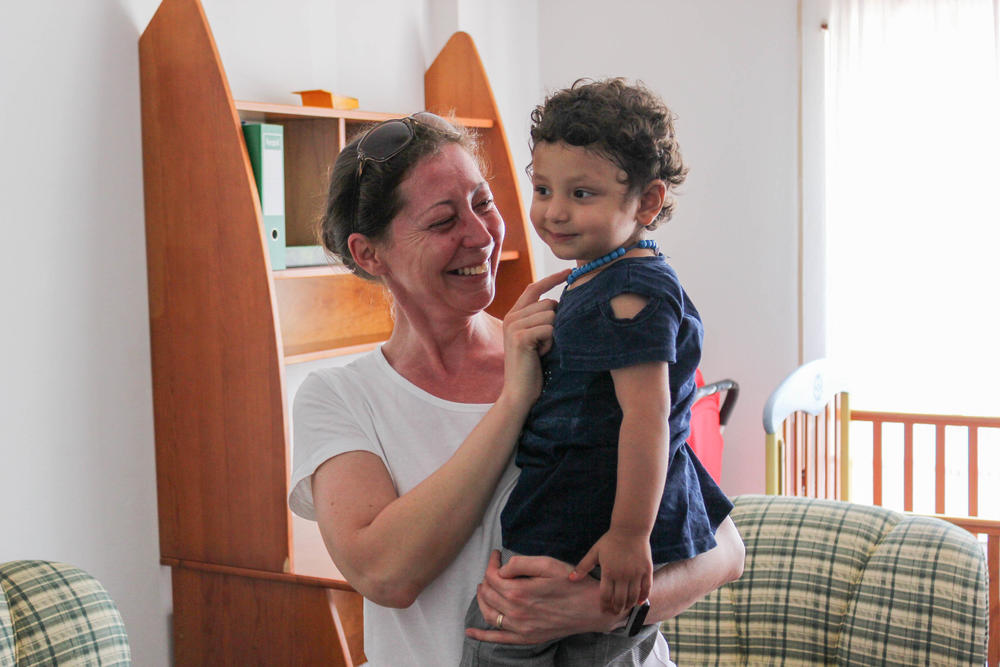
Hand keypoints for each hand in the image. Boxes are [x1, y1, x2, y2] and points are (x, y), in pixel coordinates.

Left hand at [465, 550, 622, 644]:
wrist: (592, 609)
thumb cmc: (572, 583)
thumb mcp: (548, 564)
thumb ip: (521, 564)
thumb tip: (502, 568)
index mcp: (519, 592)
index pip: (493, 576)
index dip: (491, 563)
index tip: (496, 554)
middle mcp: (516, 612)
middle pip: (489, 593)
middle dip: (487, 578)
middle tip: (494, 568)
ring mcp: (520, 628)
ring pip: (489, 614)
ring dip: (482, 600)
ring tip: (484, 588)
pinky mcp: (526, 638)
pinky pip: (499, 638)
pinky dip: (482, 636)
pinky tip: (471, 632)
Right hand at [500, 269, 570, 407]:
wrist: (518, 392)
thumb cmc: (532, 367)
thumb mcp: (535, 338)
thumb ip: (540, 319)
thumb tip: (561, 301)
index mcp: (513, 315)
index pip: (534, 288)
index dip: (552, 279)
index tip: (570, 272)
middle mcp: (511, 317)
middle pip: (548, 303)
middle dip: (555, 322)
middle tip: (544, 343)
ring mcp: (514, 326)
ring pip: (550, 315)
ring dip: (553, 334)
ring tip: (541, 349)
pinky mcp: (520, 337)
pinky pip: (549, 328)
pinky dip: (550, 342)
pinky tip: (540, 354)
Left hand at [570, 528, 652, 614]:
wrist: (630, 530)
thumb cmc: (610, 541)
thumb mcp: (594, 552)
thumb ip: (583, 566)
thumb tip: (570, 579)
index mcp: (609, 572)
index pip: (606, 596)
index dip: (604, 606)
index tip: (604, 610)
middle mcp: (623, 576)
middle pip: (620, 600)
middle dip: (616, 609)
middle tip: (614, 612)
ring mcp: (636, 574)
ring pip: (633, 597)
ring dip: (629, 605)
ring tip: (625, 608)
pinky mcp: (647, 570)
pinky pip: (646, 588)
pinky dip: (643, 597)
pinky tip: (639, 602)